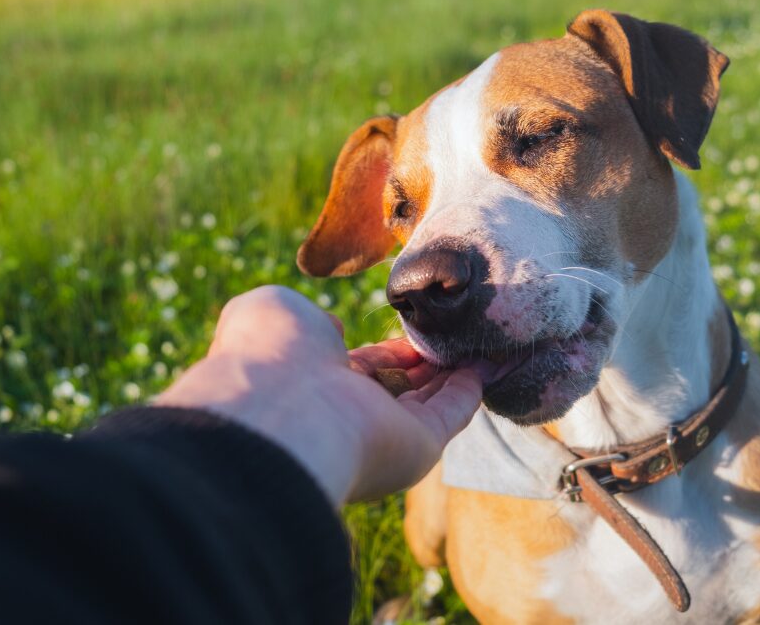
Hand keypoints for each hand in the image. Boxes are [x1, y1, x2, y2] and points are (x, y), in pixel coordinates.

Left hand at [155, 285, 484, 507]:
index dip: (389, 350)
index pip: (360, 368)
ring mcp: (384, 434)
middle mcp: (348, 414)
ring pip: (429, 400)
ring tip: (488, 341)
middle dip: (429, 362)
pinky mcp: (418, 448)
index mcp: (311, 385)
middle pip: (399, 387)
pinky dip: (472, 389)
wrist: (279, 411)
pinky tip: (491, 363)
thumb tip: (336, 332)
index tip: (417, 325)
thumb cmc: (268, 355)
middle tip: (460, 333)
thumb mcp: (273, 311)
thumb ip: (306, 317)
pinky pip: (451, 413)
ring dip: (457, 372)